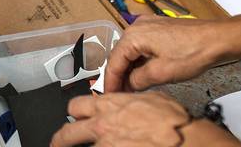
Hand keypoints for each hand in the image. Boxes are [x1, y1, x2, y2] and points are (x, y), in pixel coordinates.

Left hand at [50, 92, 189, 146]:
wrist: (183, 139)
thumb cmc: (173, 122)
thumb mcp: (153, 98)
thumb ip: (135, 100)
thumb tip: (136, 102)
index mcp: (110, 106)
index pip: (77, 105)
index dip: (75, 111)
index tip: (74, 116)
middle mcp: (102, 126)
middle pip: (68, 132)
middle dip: (60, 139)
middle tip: (56, 143)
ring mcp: (106, 145)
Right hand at [105, 18, 225, 92]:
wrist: (217, 39)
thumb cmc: (194, 51)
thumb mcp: (161, 73)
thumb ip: (138, 80)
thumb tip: (129, 85)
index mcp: (134, 35)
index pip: (114, 62)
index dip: (111, 82)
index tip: (109, 95)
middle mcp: (138, 26)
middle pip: (120, 55)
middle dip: (119, 76)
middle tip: (119, 94)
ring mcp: (148, 26)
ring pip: (131, 51)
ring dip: (130, 69)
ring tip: (131, 88)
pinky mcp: (158, 29)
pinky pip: (141, 46)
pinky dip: (140, 61)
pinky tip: (142, 74)